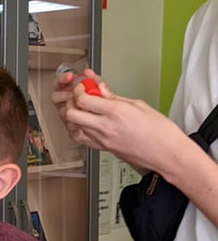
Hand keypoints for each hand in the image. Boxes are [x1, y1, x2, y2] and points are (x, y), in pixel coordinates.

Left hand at [58, 79, 185, 175]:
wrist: (167, 153)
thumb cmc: (160, 131)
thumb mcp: (139, 105)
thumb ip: (115, 97)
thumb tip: (102, 90)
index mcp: (116, 112)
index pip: (83, 99)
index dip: (79, 90)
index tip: (83, 86)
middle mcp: (106, 127)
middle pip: (72, 114)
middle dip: (72, 102)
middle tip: (79, 97)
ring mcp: (103, 140)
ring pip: (74, 127)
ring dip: (75, 116)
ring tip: (83, 109)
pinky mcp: (104, 149)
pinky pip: (82, 139)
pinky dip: (79, 129)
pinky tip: (86, 123)